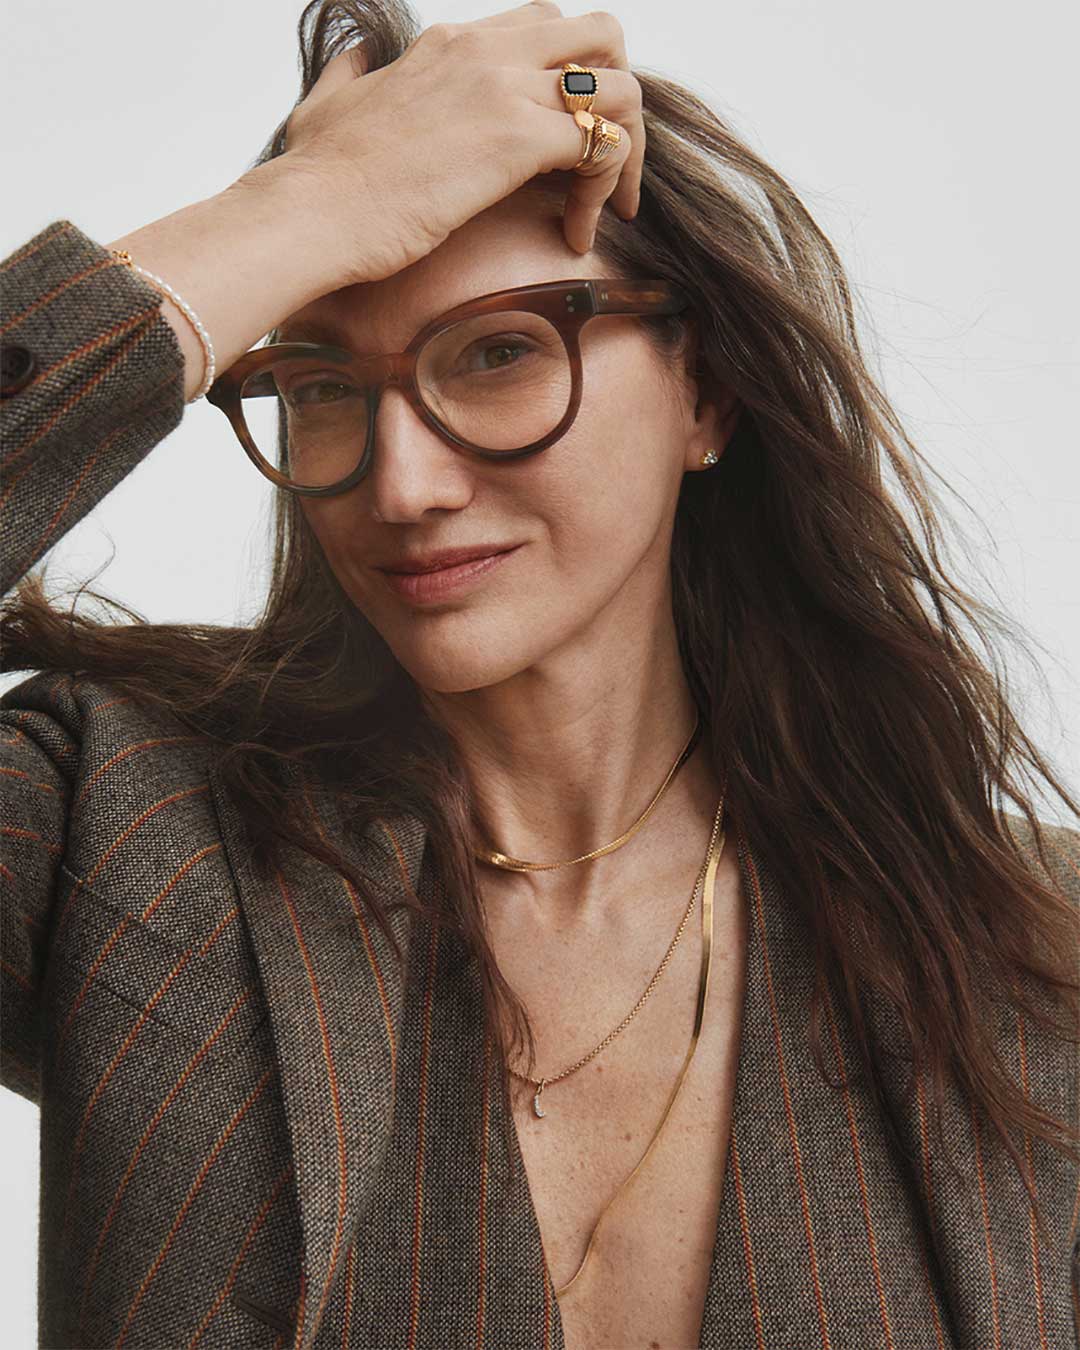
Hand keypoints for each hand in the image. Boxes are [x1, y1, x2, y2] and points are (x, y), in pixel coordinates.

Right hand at [258, 0, 643, 287]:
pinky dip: (606, 188)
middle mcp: (484, 52)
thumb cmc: (316, 176)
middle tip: (605, 162)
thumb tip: (355, 58)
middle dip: (617, 99)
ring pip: (619, 89)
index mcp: (449, 45)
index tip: (560, 147)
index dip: (566, 84)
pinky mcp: (517, 139)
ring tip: (607, 205)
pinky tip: (577, 232)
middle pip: (599, 37)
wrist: (310, 211)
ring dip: (626, 149)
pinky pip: (603, 145)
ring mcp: (505, 91)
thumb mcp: (329, 101)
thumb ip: (352, 74)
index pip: (541, 30)